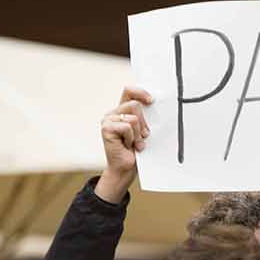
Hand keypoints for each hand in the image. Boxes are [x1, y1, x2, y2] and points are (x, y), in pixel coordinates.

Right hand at [96, 86, 153, 204]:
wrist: (127, 168)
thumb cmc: (136, 150)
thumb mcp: (144, 130)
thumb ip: (144, 117)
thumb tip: (154, 103)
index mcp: (122, 110)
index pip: (129, 91)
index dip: (140, 92)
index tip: (151, 101)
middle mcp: (114, 113)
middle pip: (135, 105)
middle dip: (144, 123)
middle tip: (143, 136)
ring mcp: (108, 119)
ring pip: (133, 117)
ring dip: (138, 134)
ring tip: (135, 143)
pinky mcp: (106, 128)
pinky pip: (126, 127)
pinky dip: (131, 138)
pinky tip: (128, 145)